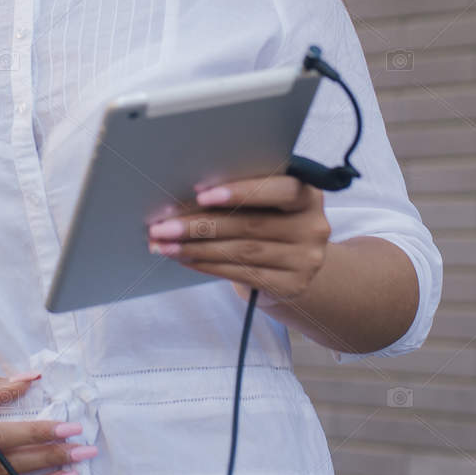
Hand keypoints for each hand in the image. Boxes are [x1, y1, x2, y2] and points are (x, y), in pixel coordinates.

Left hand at [145, 175, 330, 307]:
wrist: (292, 262)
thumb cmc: (268, 220)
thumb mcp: (264, 201)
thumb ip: (240, 195)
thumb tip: (185, 196)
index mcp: (308, 194)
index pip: (280, 190)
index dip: (241, 192)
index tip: (201, 194)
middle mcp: (313, 226)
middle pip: (250, 224)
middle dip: (200, 224)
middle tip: (162, 226)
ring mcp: (305, 259)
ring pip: (242, 251)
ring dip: (197, 248)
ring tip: (165, 244)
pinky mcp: (291, 285)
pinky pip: (243, 274)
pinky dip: (208, 265)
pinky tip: (186, 259)